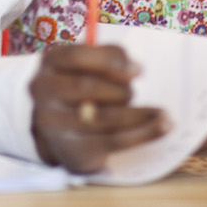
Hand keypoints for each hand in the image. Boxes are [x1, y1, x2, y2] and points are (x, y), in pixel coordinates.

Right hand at [29, 43, 167, 172]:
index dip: (107, 61)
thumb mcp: (86, 64)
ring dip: (139, 114)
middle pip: (86, 87)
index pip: (74, 56)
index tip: (139, 71)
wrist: (59, 130)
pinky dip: (143, 134)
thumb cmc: (80, 88)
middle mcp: (43, 92)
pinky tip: (162, 127)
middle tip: (134, 93)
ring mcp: (53, 123)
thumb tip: (135, 68)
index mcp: (49, 63)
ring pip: (103, 118)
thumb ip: (108, 56)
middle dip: (120, 90)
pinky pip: (113, 141)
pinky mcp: (72, 150)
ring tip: (162, 113)